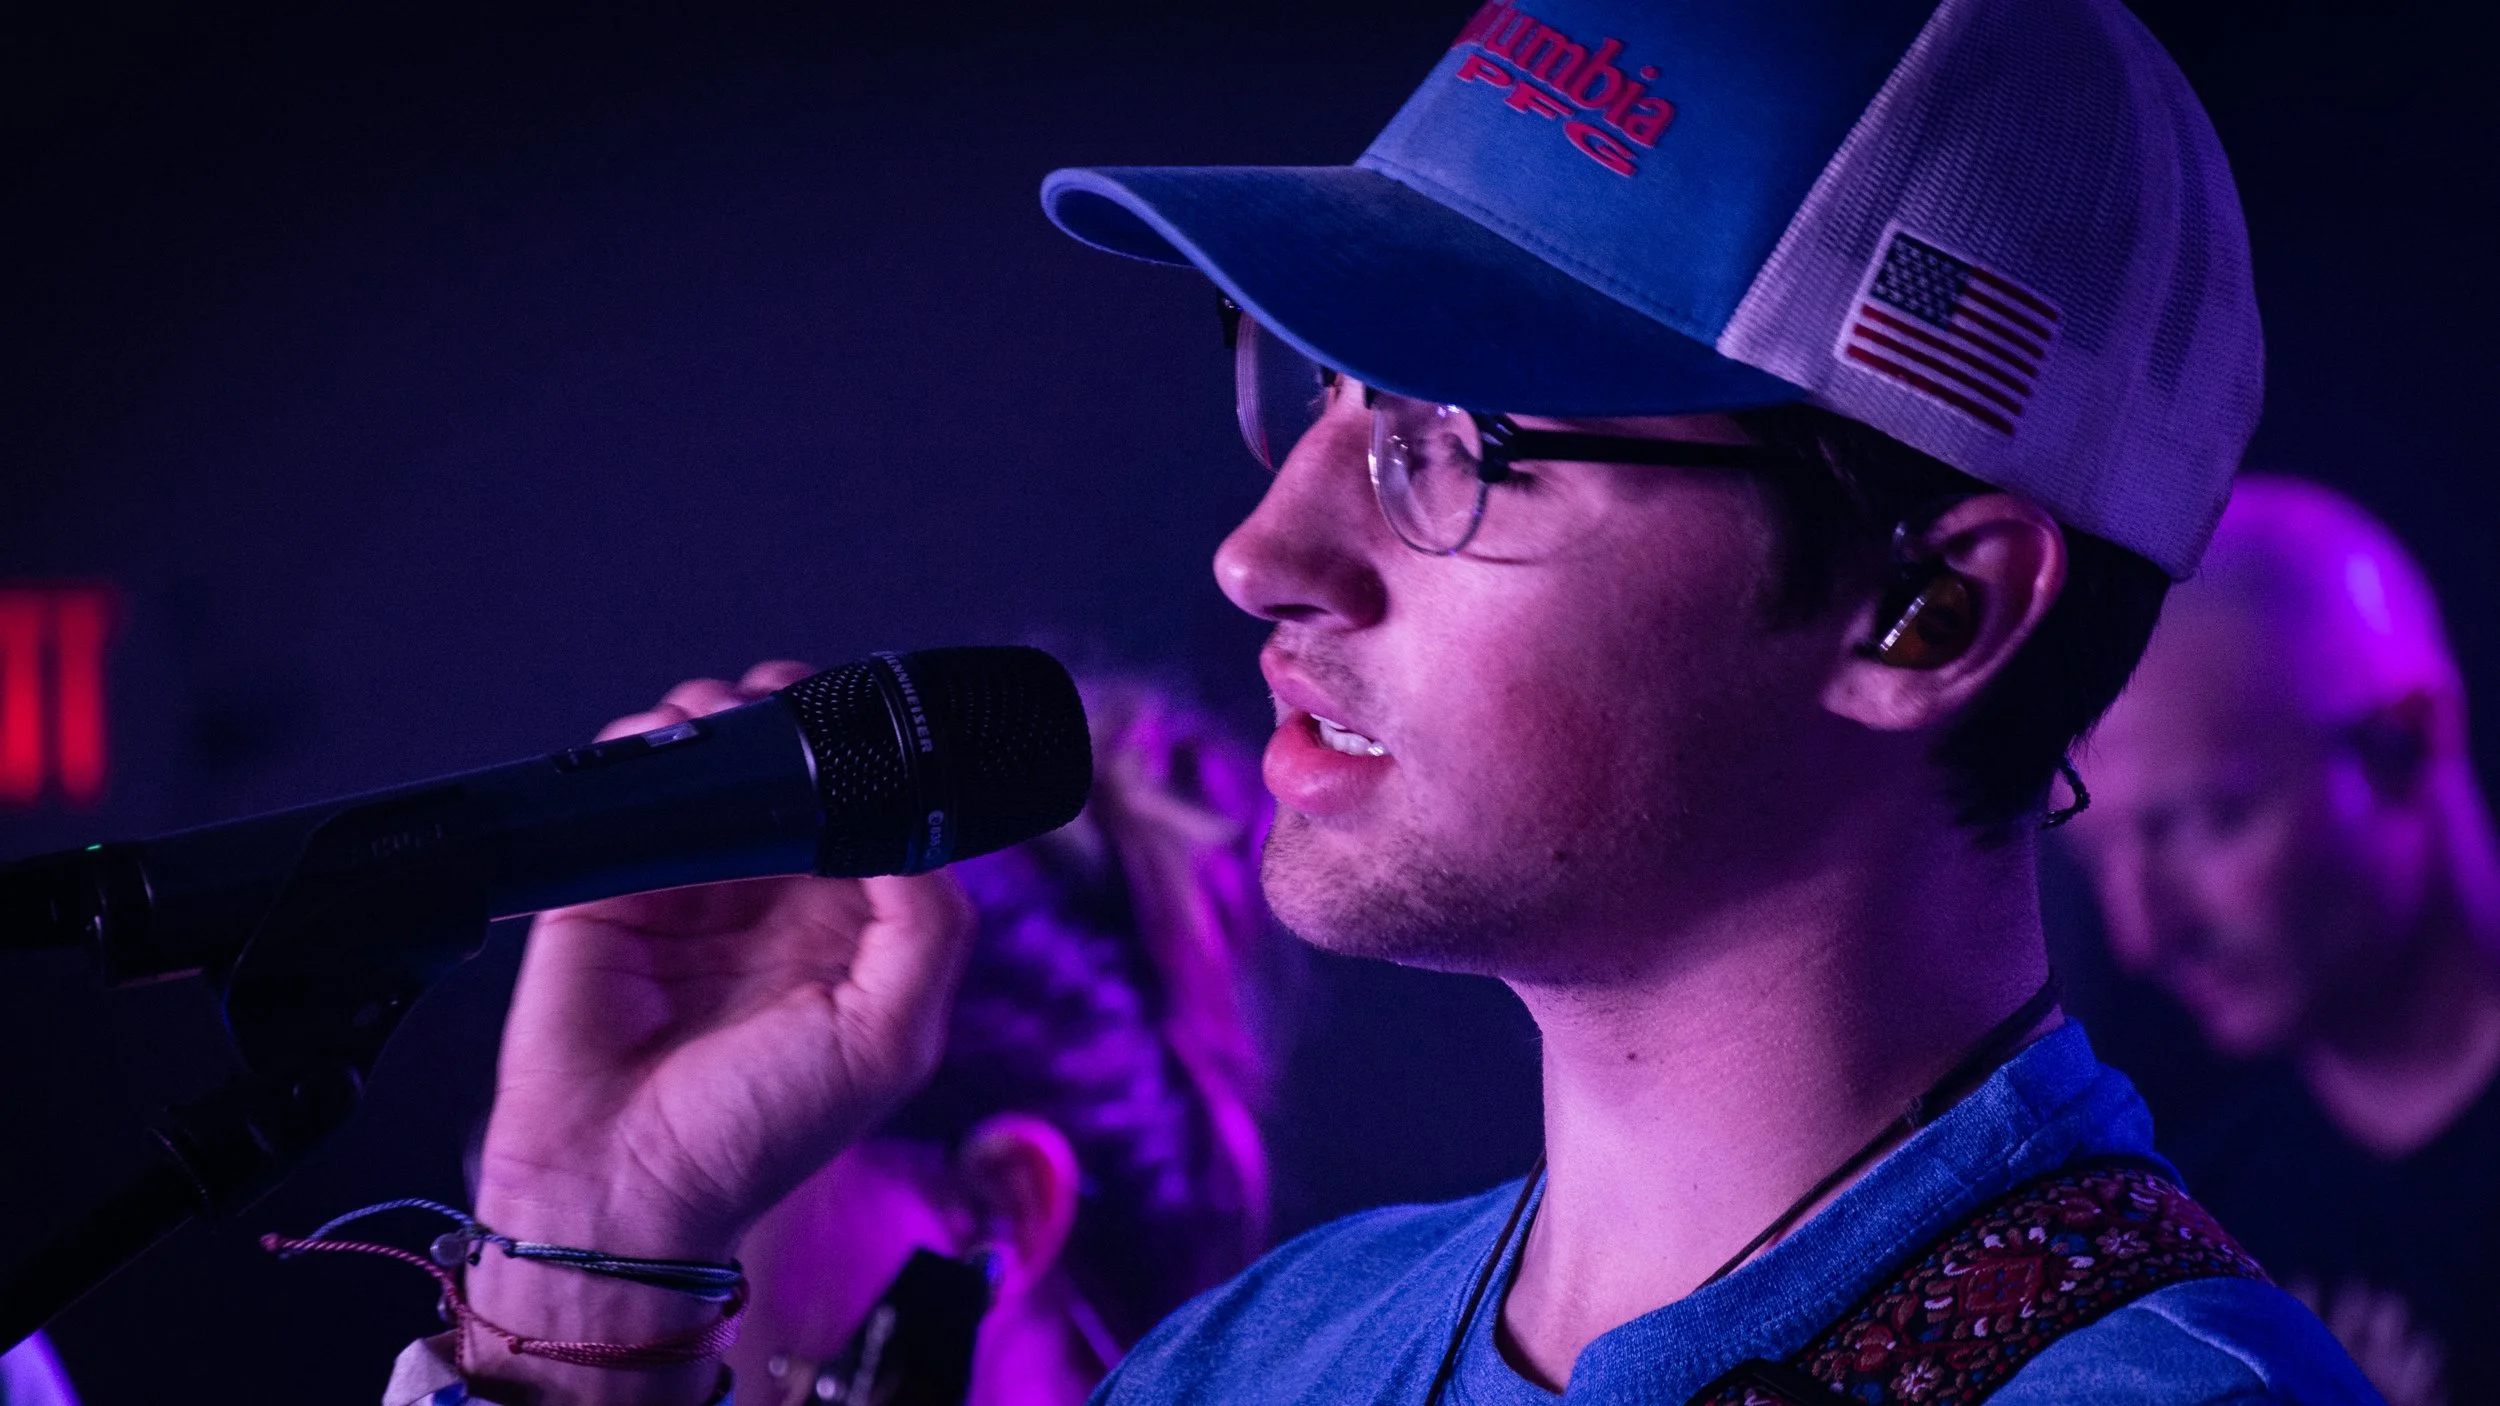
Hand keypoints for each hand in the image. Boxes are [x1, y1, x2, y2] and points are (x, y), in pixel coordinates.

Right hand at [464, 662, 975, 1402]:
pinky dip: (642, 752)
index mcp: (850, 930)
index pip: (874, 815)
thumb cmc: (756, 1135)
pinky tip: (661, 747)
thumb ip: (927, 925)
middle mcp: (775, 900)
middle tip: (778, 698)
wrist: (617, 1187)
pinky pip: (632, 792)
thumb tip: (914, 825)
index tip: (860, 719)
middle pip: (795, 773)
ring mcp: (692, 886)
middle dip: (790, 719)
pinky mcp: (610, 886)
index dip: (871, 759)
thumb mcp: (888, 1037)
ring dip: (718, 722)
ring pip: (715, 766)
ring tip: (718, 719)